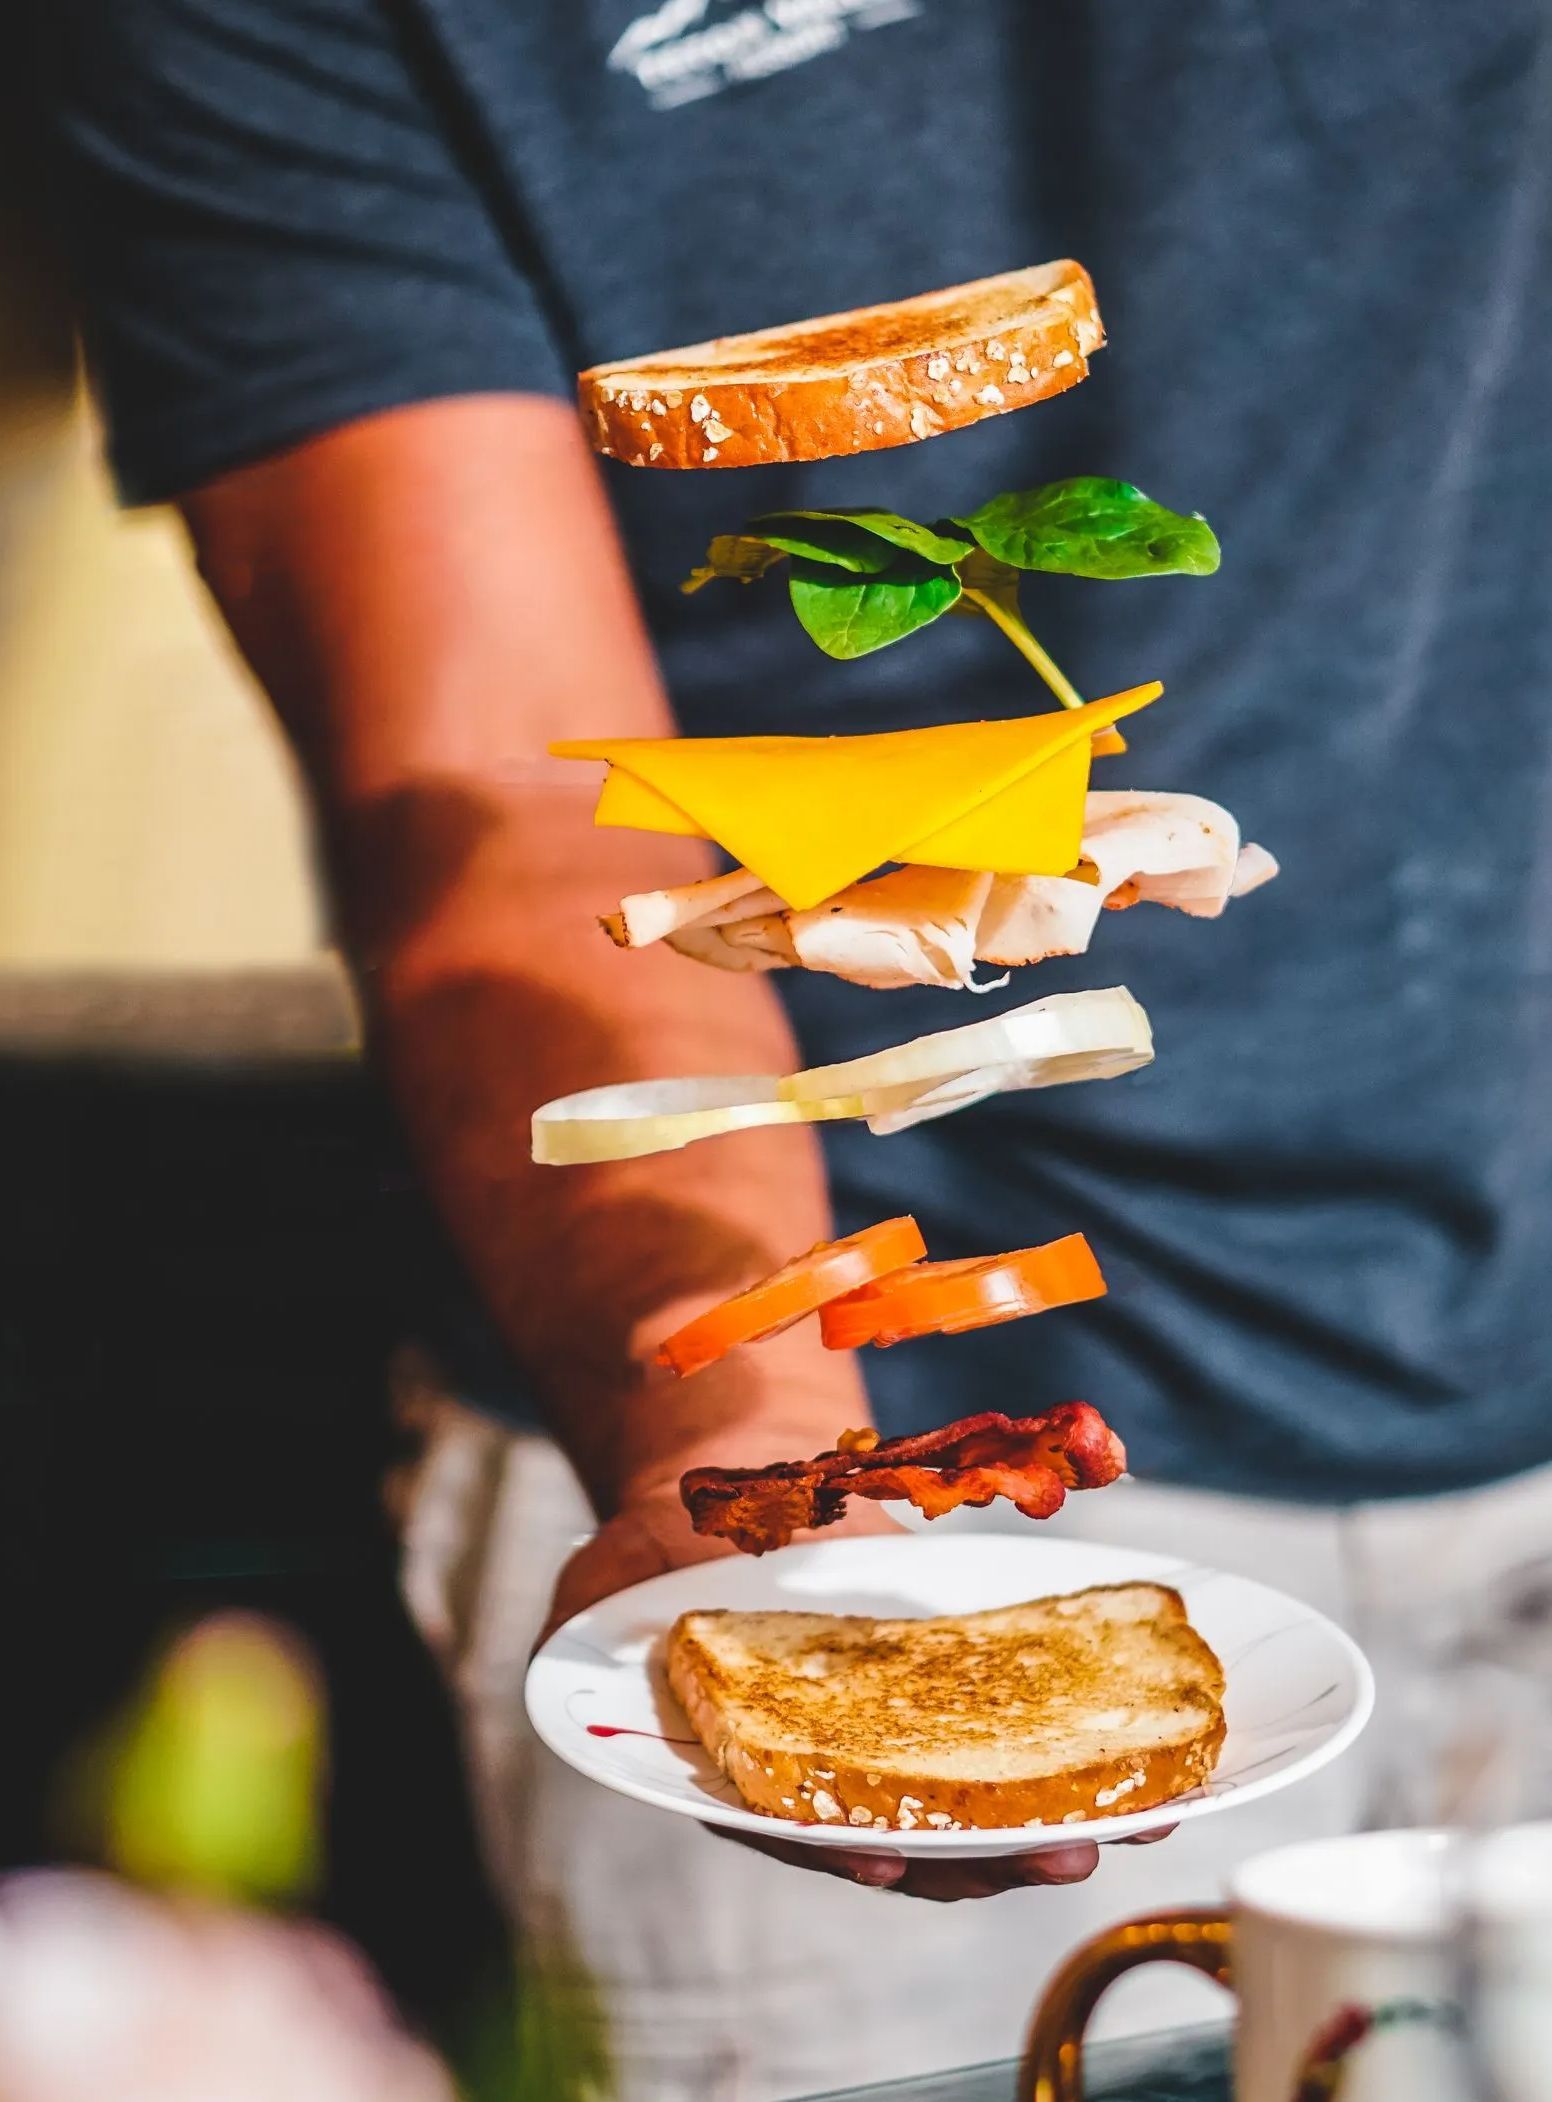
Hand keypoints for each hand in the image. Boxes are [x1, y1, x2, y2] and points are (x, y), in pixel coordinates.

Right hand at [541, 1490, 1173, 1901]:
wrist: (729, 1493)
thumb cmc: (658, 1546)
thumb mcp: (601, 1581)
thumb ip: (583, 1622)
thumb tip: (574, 1635)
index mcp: (748, 1776)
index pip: (801, 1833)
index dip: (850, 1854)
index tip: (894, 1866)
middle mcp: (831, 1776)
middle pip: (918, 1840)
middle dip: (992, 1856)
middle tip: (1062, 1854)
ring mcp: (897, 1737)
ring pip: (984, 1801)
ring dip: (1061, 1816)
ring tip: (1144, 1818)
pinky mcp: (951, 1693)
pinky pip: (1021, 1731)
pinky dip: (1082, 1748)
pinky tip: (1154, 1755)